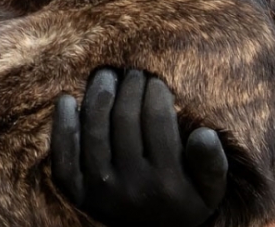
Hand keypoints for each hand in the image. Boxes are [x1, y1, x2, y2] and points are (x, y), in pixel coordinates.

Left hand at [51, 68, 227, 226]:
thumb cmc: (183, 202)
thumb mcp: (210, 191)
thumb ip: (211, 163)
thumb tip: (204, 134)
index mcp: (167, 183)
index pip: (157, 122)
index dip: (155, 93)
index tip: (155, 80)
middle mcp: (132, 187)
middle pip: (125, 120)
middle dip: (129, 87)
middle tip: (132, 72)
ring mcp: (101, 192)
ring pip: (94, 130)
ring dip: (97, 95)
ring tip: (104, 76)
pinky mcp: (77, 194)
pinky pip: (64, 156)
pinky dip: (62, 126)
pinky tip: (66, 100)